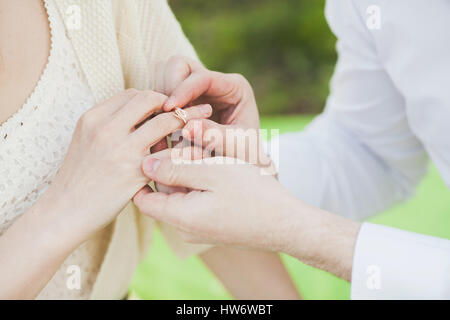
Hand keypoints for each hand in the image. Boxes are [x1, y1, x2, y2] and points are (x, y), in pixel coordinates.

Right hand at [43, 89, 211, 239]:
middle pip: (150, 98)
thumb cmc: (79, 178)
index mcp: (94, 117)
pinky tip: (197, 148)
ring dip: (188, 118)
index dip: (153, 99)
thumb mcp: (86, 141)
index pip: (132, 95)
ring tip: (203, 119)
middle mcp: (107, 128)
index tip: (167, 109)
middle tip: (192, 109)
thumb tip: (142, 117)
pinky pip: (171, 151)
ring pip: (166, 120)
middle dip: (173, 102)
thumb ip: (111, 126)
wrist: (65, 211)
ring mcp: (122, 149)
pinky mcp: (136, 171)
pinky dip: (186, 147)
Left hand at [133, 154, 295, 249]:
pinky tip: (219, 170)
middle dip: (174, 166)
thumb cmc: (253, 194)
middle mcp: (185, 228)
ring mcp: (200, 229)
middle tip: (195, 146)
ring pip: (182, 195)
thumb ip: (175, 168)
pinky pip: (197, 202)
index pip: (142, 198)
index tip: (159, 148)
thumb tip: (144, 164)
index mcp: (180, 217)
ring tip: (210, 156)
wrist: (287, 224)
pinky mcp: (213, 226)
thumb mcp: (213, 172)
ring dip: (190, 172)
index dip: (144, 171)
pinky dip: (202, 183)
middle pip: (164, 193)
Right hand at [155, 56, 271, 169]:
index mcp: (234, 87)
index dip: (183, 90)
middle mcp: (213, 83)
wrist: (242, 164)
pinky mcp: (182, 101)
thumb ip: (215, 136)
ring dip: (159, 98)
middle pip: (179, 65)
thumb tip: (186, 128)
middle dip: (168, 88)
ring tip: (163, 127)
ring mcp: (196, 90)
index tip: (168, 109)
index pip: (203, 77)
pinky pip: (160, 94)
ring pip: (164, 75)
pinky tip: (160, 132)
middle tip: (164, 116)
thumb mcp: (236, 148)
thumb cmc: (244, 155)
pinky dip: (155, 110)